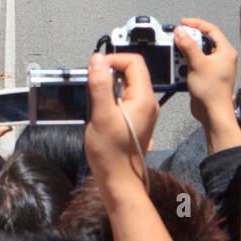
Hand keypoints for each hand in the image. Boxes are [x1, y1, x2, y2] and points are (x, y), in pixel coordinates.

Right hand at [85, 53, 157, 187]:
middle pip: (130, 72)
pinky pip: (123, 98)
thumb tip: (98, 60)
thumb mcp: (101, 115)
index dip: (114, 59)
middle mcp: (147, 103)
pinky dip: (110, 98)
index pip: (134, 62)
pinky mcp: (135, 119)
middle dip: (109, 73)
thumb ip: (100, 85)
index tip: (97, 67)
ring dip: (108, 87)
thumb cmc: (112, 154)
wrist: (118, 180)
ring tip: (96, 102)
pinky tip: (100, 112)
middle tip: (93, 85)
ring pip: (125, 85)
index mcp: (144, 99)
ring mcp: (142, 111)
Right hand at [176, 20, 238, 131]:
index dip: (196, 24)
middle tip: (177, 42)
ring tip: (179, 62)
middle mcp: (222, 58)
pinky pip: (194, 64)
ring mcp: (214, 67)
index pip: (210, 29)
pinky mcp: (206, 76)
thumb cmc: (212, 93)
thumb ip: (188, 45)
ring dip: (184, 56)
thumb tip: (181, 32)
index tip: (183, 24)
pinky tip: (181, 72)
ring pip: (196, 54)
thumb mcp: (197, 64)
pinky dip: (185, 65)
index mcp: (225, 51)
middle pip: (201, 41)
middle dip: (187, 43)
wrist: (212, 114)